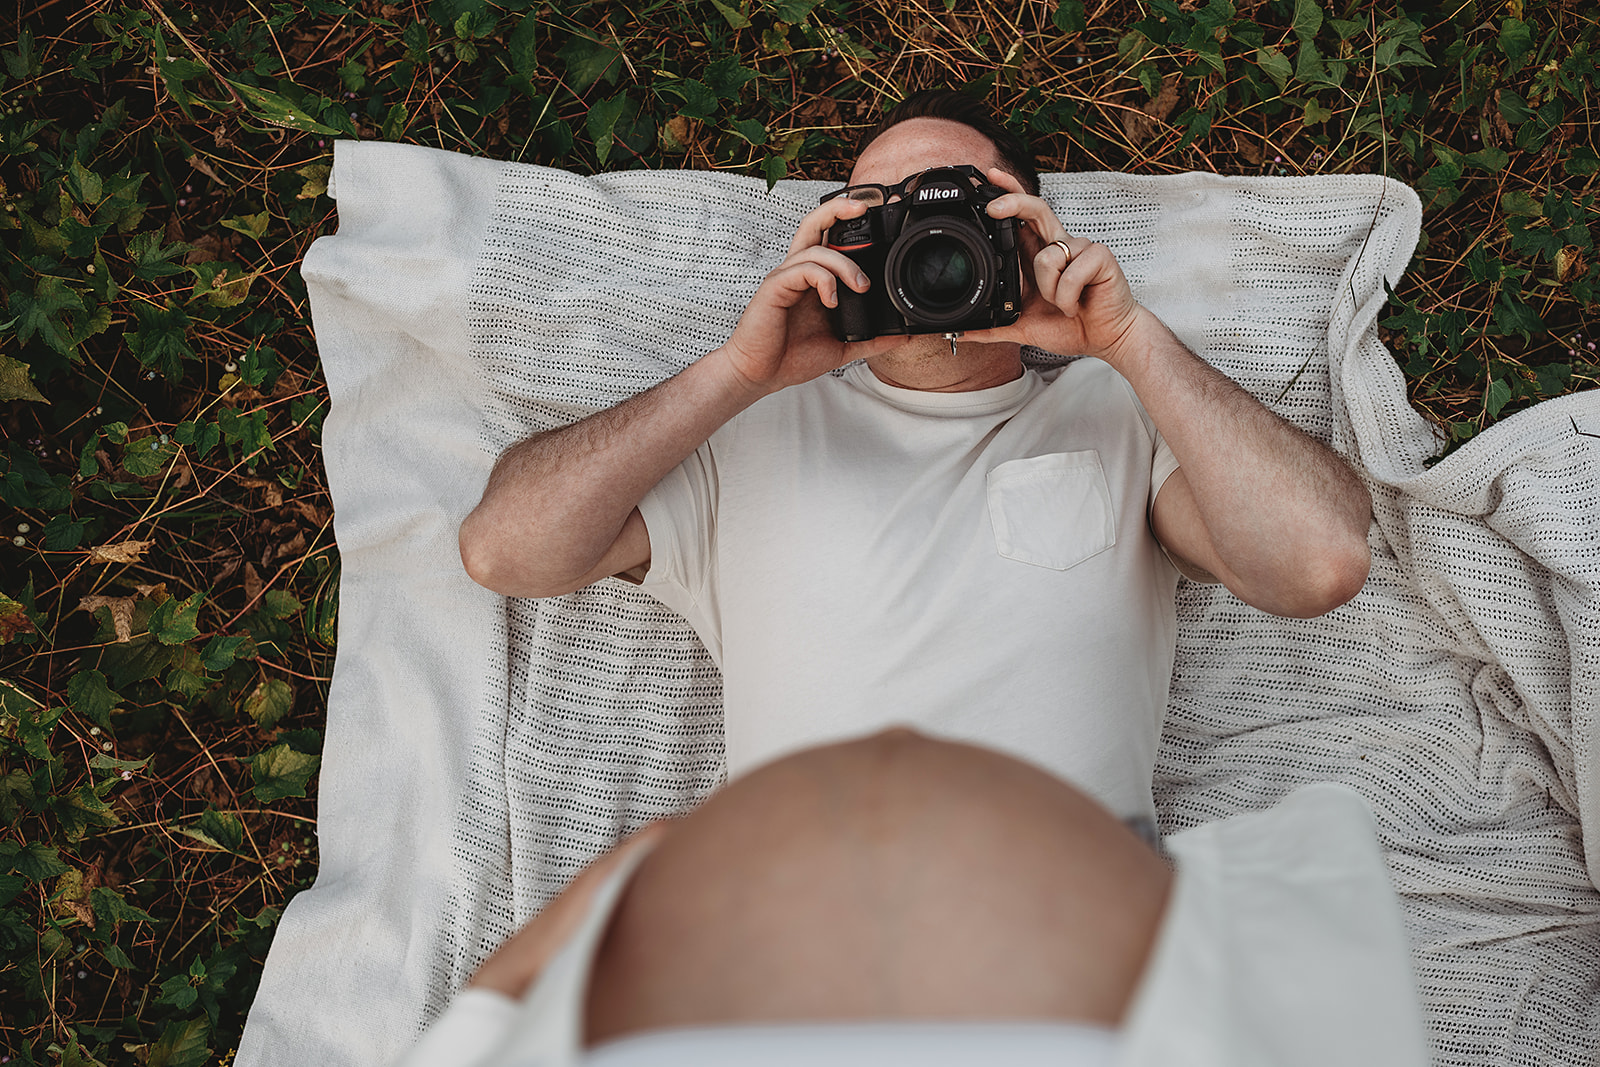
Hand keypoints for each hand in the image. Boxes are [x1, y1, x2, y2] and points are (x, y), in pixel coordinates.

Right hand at [717, 197, 902, 395]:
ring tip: (861, 288)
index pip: (829, 238)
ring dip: (845, 264)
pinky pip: (803, 270)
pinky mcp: (775, 288)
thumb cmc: (792, 357)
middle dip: (838, 208)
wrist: (761, 374)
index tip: (875, 220)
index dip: (848, 223)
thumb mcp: (842, 346)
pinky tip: (832, 302)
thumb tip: (903, 336)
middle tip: (865, 207)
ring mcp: (785, 278)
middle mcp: (798, 271)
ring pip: (815, 248)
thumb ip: (871, 338)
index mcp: (812, 279)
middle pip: (814, 223)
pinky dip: (824, 281)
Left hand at [962, 167, 1145, 369]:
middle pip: (1035, 209)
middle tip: (993, 208)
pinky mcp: (1100, 256)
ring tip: (1062, 305)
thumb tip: (962, 332)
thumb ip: (994, 327)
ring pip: (1046, 256)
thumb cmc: (1070, 326)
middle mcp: (1059, 245)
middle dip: (1013, 202)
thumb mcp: (1023, 327)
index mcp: (1039, 255)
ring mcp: (1081, 248)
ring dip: (1048, 290)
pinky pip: (1070, 272)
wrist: (1104, 339)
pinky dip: (1066, 297)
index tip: (988, 177)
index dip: (1009, 192)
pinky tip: (1076, 304)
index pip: (1022, 214)